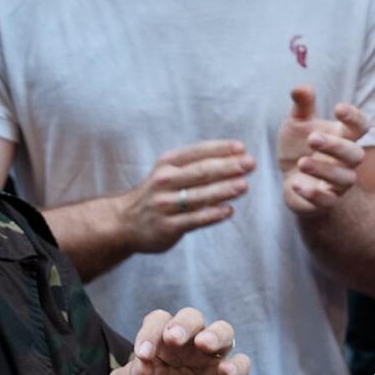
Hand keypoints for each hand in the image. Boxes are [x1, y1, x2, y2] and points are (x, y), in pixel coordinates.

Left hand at [108, 308, 250, 374]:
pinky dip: (237, 365)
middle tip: (174, 338)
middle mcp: (188, 347)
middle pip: (193, 318)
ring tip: (204, 344)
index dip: (151, 331)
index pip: (159, 322)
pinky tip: (226, 372)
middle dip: (184, 323)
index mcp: (161, 343)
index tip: (143, 353)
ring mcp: (211, 362)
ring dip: (215, 334)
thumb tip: (141, 364)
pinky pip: (242, 364)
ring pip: (224, 332)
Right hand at [117, 139, 255, 252]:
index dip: (220, 149)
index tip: (242, 148)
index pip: (196, 152)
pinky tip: (228, 210)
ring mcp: (164, 204)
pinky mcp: (167, 226)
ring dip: (223, 190)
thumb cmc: (159, 193)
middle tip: (250, 164)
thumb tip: (237, 157)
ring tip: (244, 185)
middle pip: (200, 172)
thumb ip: (197, 165)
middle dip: (227, 167)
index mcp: (167, 163)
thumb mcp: (169, 172)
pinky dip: (212, 215)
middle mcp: (164, 181)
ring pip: (198, 196)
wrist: (125, 222)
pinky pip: (193, 219)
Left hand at [278, 84, 370, 214]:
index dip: (354, 118)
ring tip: (302, 163)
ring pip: (345, 178)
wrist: (291, 181)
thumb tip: (302, 87)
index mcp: (343, 137)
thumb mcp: (297, 124)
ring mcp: (338, 183)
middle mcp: (346, 161)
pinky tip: (296, 184)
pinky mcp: (326, 201)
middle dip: (336, 146)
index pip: (361, 127)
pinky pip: (328, 200)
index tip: (338, 108)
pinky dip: (313, 193)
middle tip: (312, 139)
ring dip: (324, 170)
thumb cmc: (299, 148)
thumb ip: (301, 106)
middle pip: (356, 154)